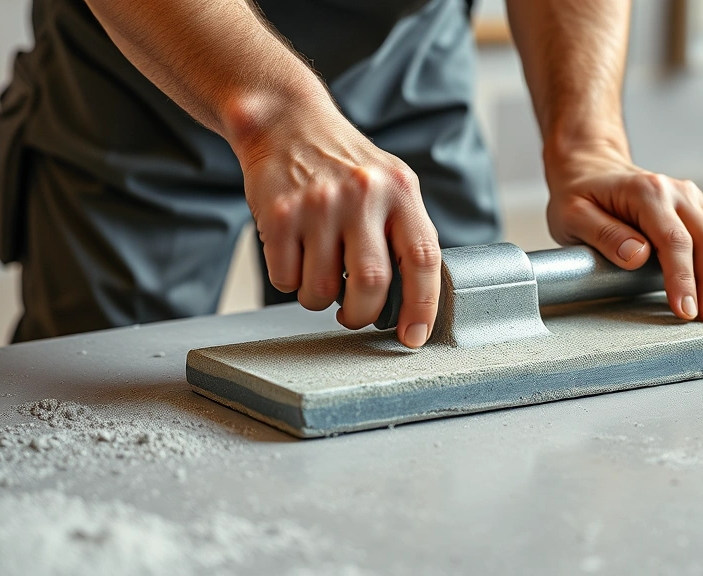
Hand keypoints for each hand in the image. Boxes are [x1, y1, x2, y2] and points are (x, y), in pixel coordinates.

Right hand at [226, 92, 440, 347]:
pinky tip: (295, 256)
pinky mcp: (279, 214)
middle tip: (354, 315)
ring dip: (320, 299)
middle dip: (362, 315)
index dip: (422, 307)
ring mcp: (319, 204)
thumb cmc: (344, 165)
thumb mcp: (390, 183)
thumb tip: (417, 302)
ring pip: (323, 290)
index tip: (414, 337)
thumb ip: (406, 232)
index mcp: (401, 190)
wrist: (287, 122)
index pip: (423, 259)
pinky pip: (285, 279)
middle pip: (371, 284)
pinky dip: (290, 282)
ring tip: (320, 275)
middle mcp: (363, 195)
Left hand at [545, 145, 702, 321]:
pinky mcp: (697, 208)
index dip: (682, 278)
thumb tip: (637, 257)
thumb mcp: (573, 215)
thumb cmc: (579, 195)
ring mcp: (691, 198)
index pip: (674, 241)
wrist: (590, 169)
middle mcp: (676, 192)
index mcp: (646, 192)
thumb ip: (605, 235)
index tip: (685, 309)